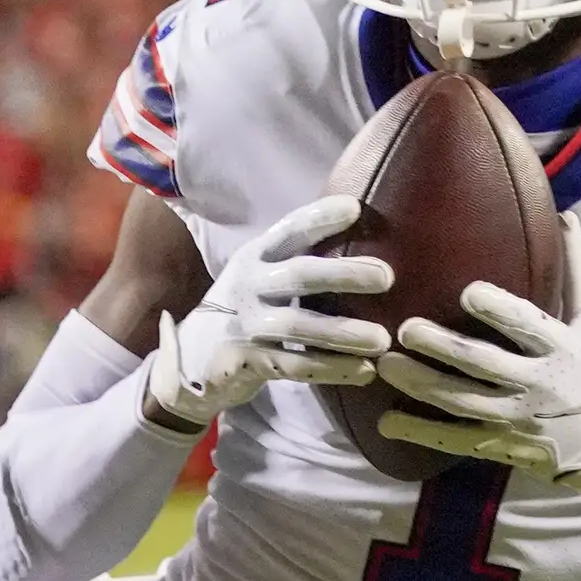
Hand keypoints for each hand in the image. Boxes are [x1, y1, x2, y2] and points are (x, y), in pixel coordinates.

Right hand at [146, 196, 391, 429]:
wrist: (194, 359)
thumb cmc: (245, 310)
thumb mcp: (260, 277)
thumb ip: (296, 261)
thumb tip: (360, 238)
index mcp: (255, 257)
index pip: (290, 230)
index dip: (321, 218)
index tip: (356, 209)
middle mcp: (249, 286)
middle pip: (299, 275)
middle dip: (344, 273)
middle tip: (386, 277)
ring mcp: (246, 325)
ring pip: (299, 326)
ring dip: (344, 333)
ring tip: (382, 339)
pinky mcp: (248, 361)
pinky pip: (296, 366)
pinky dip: (332, 369)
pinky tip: (364, 371)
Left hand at [376, 215, 580, 553]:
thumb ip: (577, 269)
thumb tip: (564, 215)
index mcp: (561, 349)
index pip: (528, 326)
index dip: (500, 311)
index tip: (467, 292)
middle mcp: (538, 385)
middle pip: (484, 365)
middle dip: (444, 348)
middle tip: (406, 328)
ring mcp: (516, 419)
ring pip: (462, 402)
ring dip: (422, 384)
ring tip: (386, 364)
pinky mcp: (499, 445)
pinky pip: (455, 440)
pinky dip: (421, 432)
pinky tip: (386, 421)